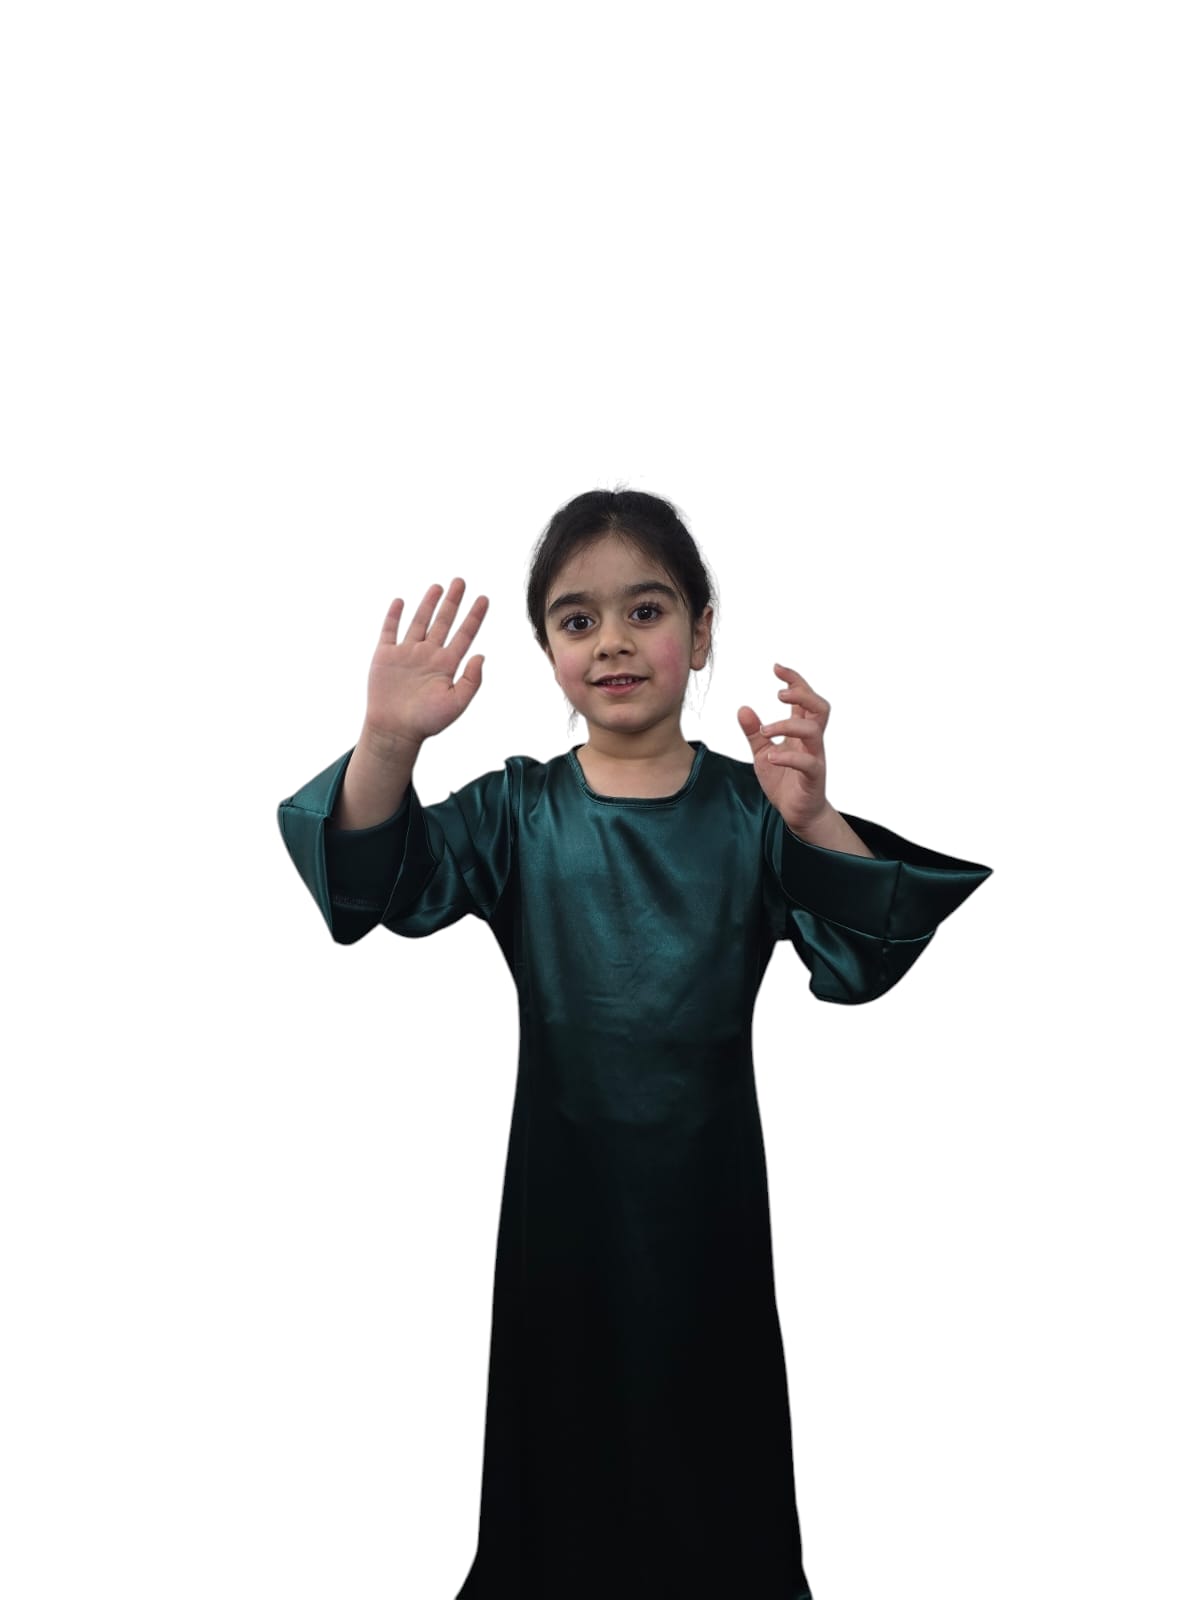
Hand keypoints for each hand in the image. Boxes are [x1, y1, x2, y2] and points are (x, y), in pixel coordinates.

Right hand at [361, 579, 488, 751]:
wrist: (395, 731)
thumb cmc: (427, 721)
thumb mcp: (456, 703)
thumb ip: (471, 680)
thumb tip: (481, 656)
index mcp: (447, 665)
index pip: (465, 634)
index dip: (474, 616)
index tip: (484, 598)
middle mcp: (428, 655)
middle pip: (443, 622)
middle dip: (453, 601)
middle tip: (461, 581)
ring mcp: (407, 654)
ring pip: (420, 621)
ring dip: (428, 604)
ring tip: (438, 586)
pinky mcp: (385, 656)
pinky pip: (390, 631)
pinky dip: (394, 616)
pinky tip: (400, 601)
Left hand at [737, 663, 832, 833]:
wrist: (796, 813)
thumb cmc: (784, 781)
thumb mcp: (762, 753)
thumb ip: (754, 732)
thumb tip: (742, 708)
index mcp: (800, 732)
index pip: (804, 699)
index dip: (794, 680)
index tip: (776, 667)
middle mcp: (811, 741)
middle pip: (820, 707)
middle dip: (802, 693)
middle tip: (779, 692)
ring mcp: (815, 758)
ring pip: (814, 730)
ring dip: (788, 725)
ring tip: (765, 730)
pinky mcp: (813, 777)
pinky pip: (808, 762)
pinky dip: (788, 756)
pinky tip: (771, 756)